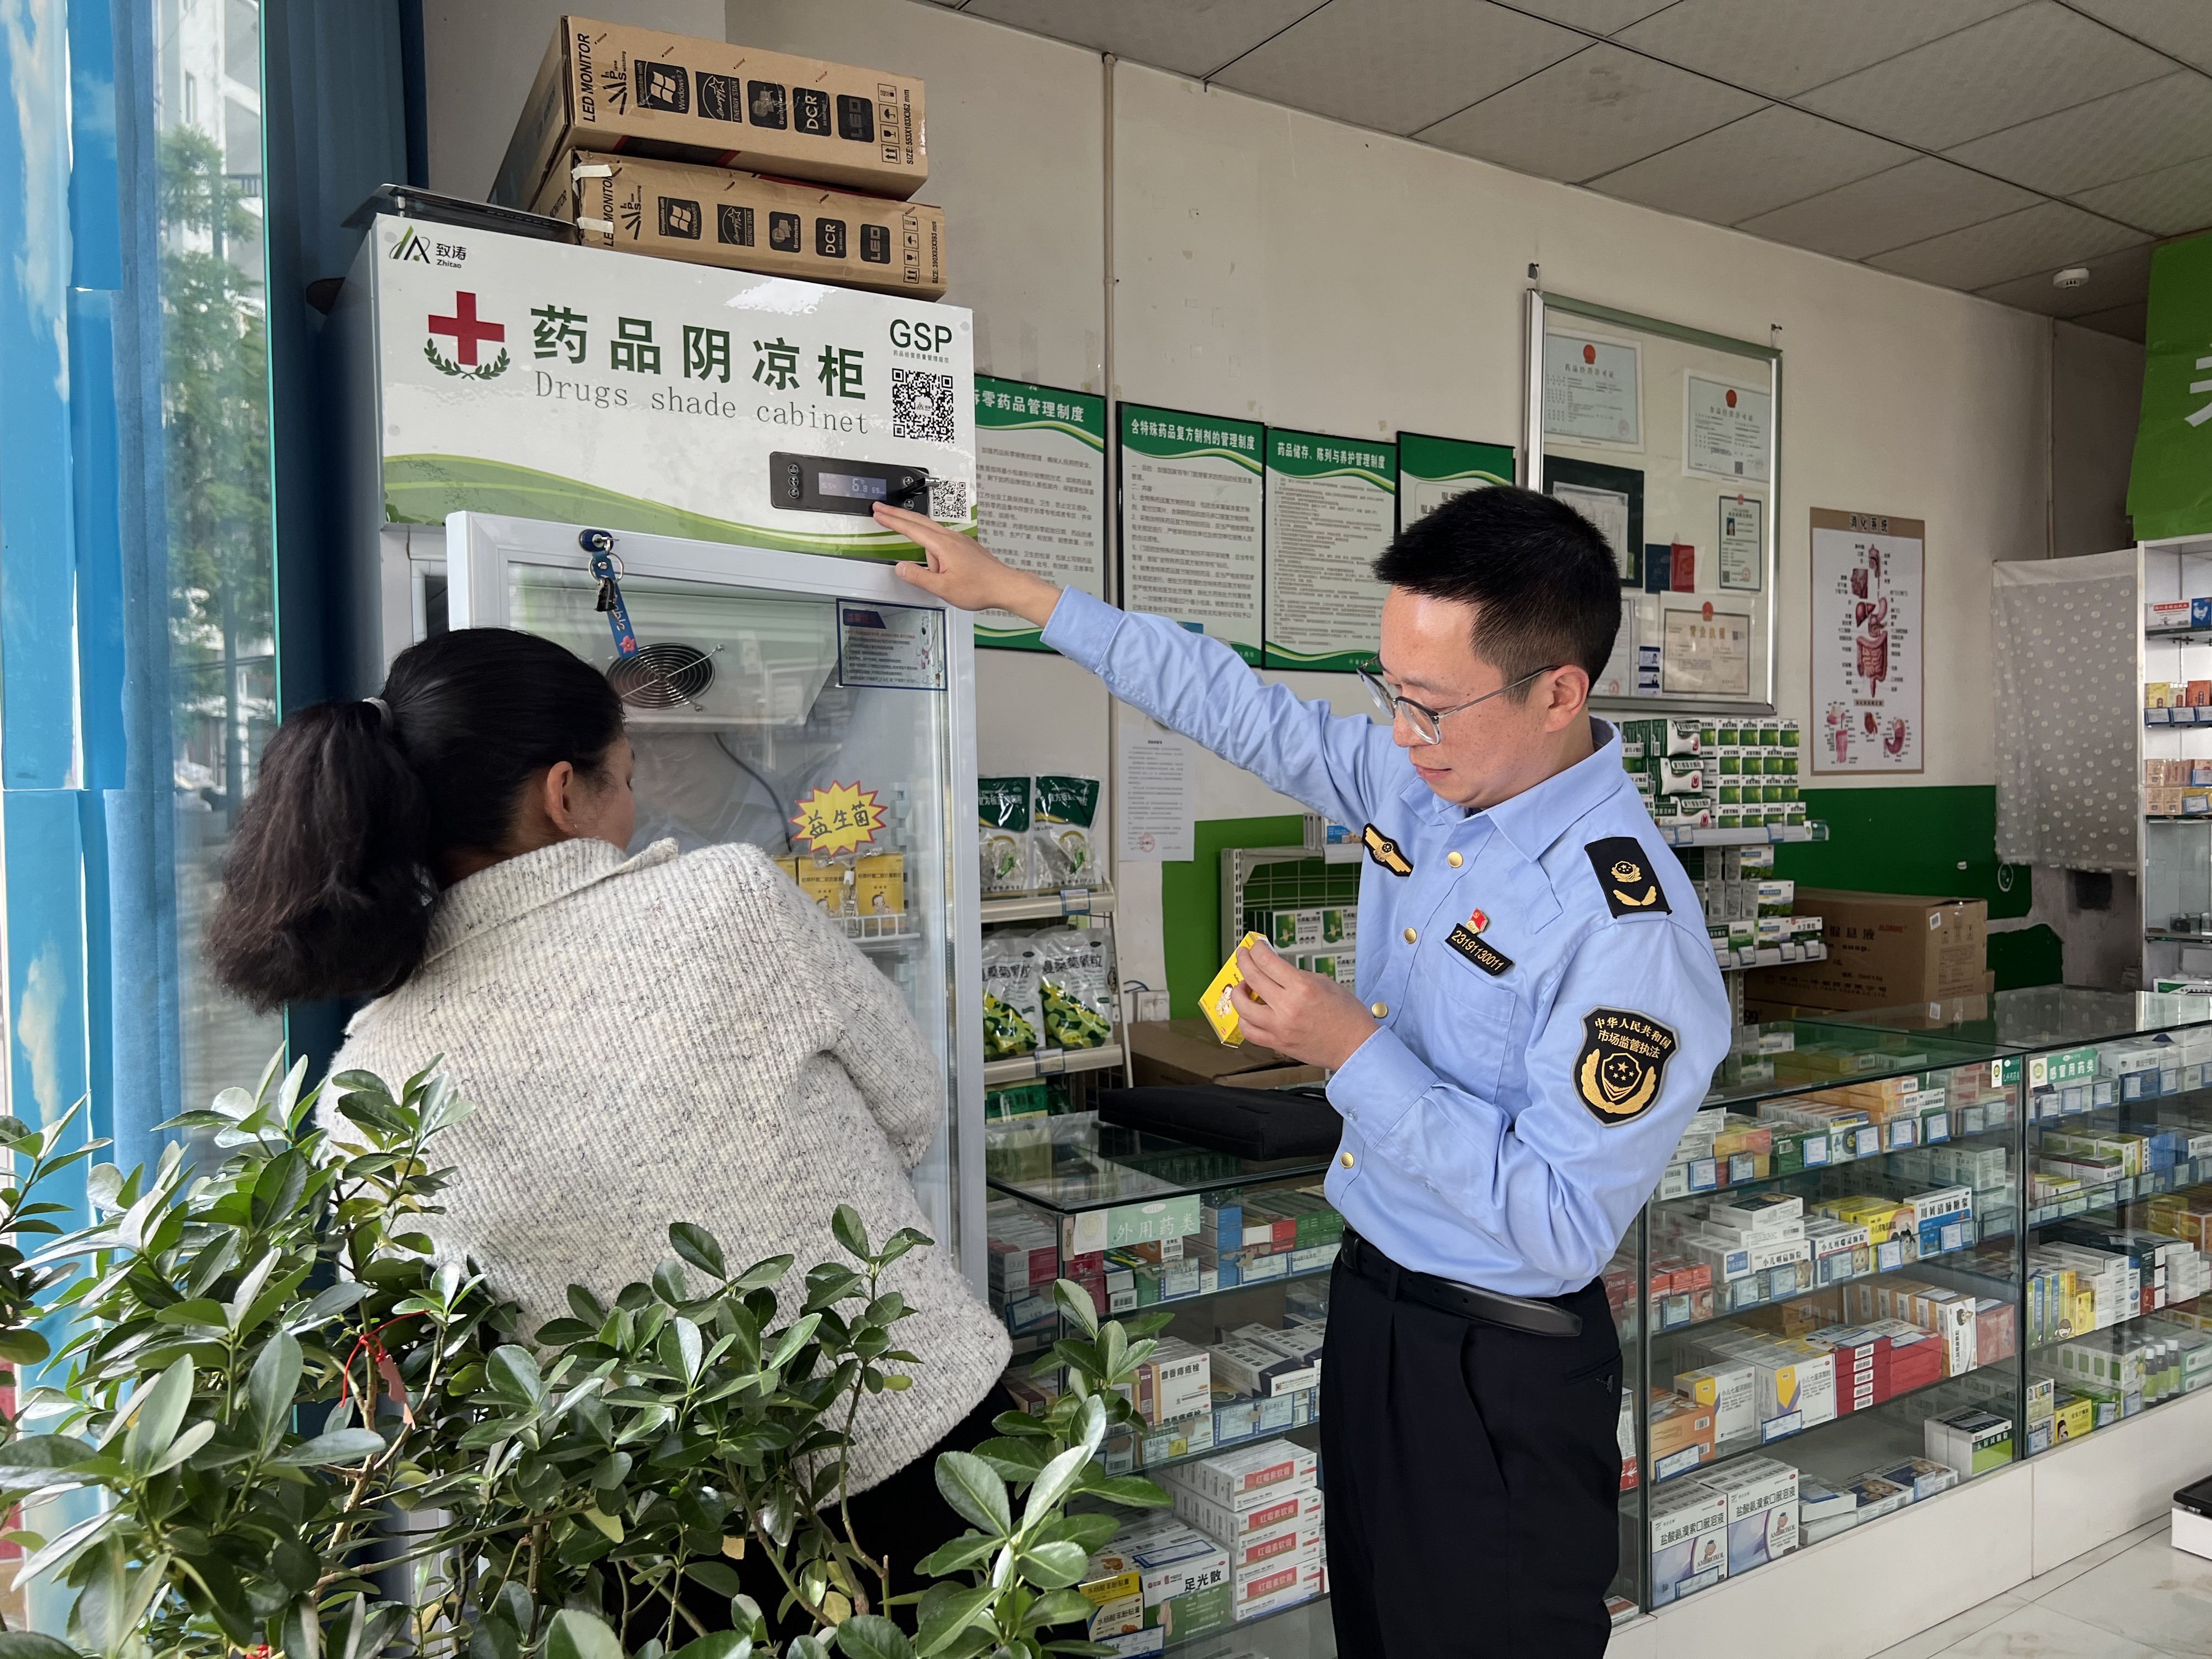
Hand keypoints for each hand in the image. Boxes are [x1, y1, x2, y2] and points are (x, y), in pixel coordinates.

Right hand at [871, 502, 1061, 623]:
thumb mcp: (944, 588)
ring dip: (925, 546)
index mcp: (943, 545)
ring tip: (938, 577)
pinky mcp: (965, 547)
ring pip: (932, 534)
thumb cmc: (981, 587)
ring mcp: (959, 540)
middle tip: (881, 508)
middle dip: (898, 514)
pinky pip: (942, 542)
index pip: (911, 528)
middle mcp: (951, 538)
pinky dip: (934, 548)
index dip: (892, 520)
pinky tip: (941, 567)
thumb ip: (919, 577)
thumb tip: (901, 568)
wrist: (1005, 586)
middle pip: (919, 521)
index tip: (878, 512)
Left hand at [1228, 939, 1379, 1071]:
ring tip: (1244, 987)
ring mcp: (1280, 1027)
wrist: (1355, 1046)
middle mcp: (1287, 1007)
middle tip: (1243, 956)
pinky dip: (1244, 1019)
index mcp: (1302, 988)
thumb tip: (1278, 969)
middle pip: (1252, 977)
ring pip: (1242, 1007)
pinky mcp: (1278, 1043)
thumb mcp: (1326, 984)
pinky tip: (1249, 1012)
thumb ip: (1299, 975)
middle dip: (1244, 961)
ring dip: (1238, 992)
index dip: (1257, 949)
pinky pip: (1249, 1031)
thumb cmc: (1347, 1017)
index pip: (1267, 961)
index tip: (1256, 946)